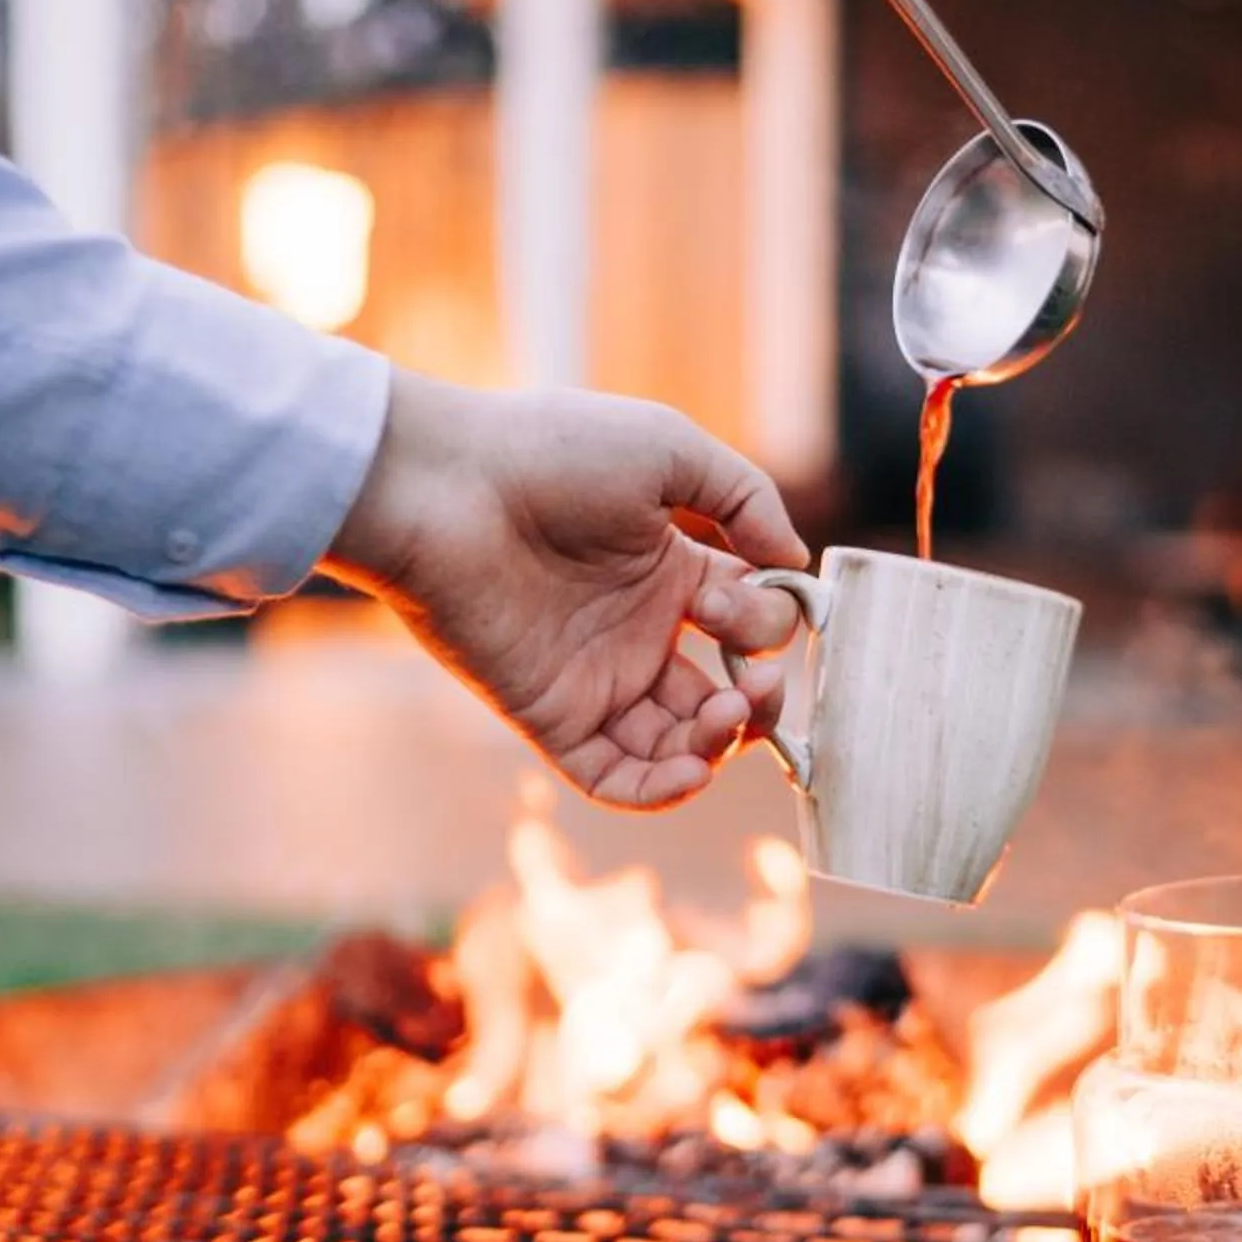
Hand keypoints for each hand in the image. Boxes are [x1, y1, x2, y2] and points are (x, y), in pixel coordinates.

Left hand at [323, 371, 808, 809]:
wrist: (445, 484)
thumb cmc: (550, 452)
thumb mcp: (670, 450)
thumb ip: (746, 497)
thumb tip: (796, 562)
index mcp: (669, 571)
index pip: (748, 622)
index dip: (765, 623)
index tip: (734, 599)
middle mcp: (637, 631)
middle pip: (723, 696)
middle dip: (759, 701)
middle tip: (752, 683)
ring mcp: (596, 678)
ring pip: (678, 746)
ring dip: (720, 746)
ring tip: (725, 715)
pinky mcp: (552, 716)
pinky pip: (614, 778)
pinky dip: (661, 791)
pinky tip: (693, 769)